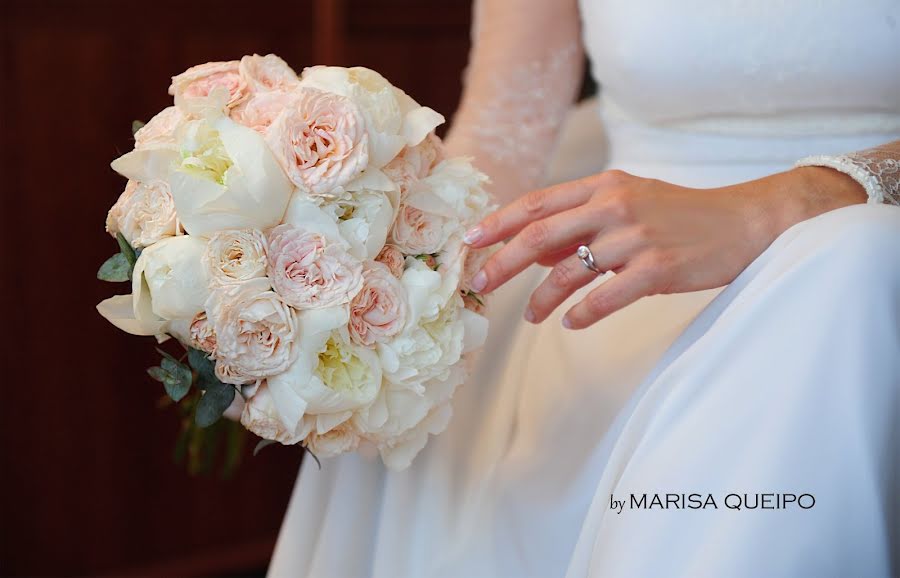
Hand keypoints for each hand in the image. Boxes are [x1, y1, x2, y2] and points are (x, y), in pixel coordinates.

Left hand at [464, 167, 864, 328]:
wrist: (746, 222)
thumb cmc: (683, 214)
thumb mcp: (630, 201)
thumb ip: (582, 220)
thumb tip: (535, 247)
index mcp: (604, 185)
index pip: (537, 203)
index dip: (499, 222)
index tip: (470, 241)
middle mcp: (614, 206)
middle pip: (539, 235)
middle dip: (503, 262)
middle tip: (482, 284)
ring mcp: (636, 237)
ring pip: (568, 271)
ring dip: (541, 298)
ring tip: (530, 318)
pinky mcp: (657, 269)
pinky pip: (606, 297)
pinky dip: (583, 313)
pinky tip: (571, 323)